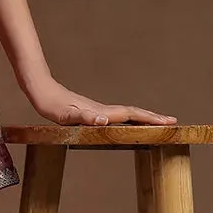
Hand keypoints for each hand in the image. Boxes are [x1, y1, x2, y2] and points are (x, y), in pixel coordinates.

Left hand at [24, 76, 177, 127]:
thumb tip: (104, 120)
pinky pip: (114, 116)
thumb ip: (84, 117)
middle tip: (172, 123)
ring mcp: (97, 110)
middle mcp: (102, 110)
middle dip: (153, 118)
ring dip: (143, 118)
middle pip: (133, 113)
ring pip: (125, 114)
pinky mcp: (90, 111)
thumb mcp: (64, 115)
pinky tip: (127, 123)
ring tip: (157, 123)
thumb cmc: (50, 104)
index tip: (169, 123)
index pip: (131, 115)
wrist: (40, 89)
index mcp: (101, 112)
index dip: (150, 119)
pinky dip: (127, 120)